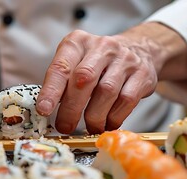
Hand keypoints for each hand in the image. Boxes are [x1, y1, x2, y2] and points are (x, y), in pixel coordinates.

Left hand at [36, 29, 164, 133]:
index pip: (61, 67)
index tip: (44, 110)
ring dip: (94, 116)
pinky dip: (113, 117)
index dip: (51, 91)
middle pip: (83, 79)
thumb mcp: (76, 62)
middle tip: (64, 126)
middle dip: (71, 108)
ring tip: (88, 128)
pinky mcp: (142, 74)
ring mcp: (125, 59)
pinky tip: (106, 124)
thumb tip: (47, 110)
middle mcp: (102, 47)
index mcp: (78, 42)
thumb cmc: (97, 62)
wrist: (139, 49)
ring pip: (106, 92)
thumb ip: (62, 82)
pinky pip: (126, 100)